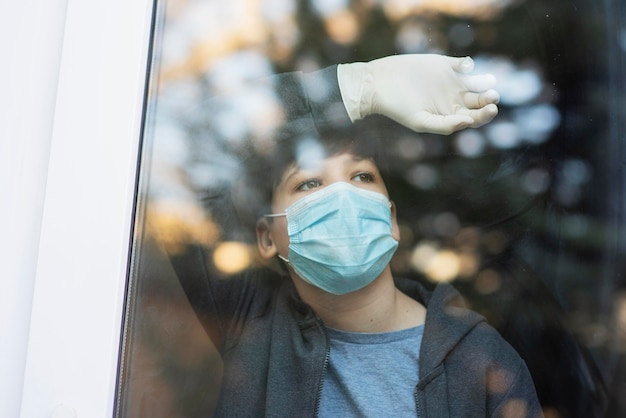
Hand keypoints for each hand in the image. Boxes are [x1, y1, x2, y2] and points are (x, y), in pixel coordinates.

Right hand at [338, 54, 498, 134]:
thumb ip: (445, 125)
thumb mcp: (421, 121)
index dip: (486, 115)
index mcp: (450, 116)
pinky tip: (465, 67)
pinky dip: (467, 65)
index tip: (491, 109)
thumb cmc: (398, 107)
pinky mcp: (445, 65)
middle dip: (489, 99)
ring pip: (476, 82)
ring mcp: (450, 82)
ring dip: (485, 81)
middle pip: (479, 101)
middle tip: (493, 96)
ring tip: (489, 81)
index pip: (475, 118)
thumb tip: (469, 122)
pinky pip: (463, 64)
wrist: (380, 84)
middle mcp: (453, 100)